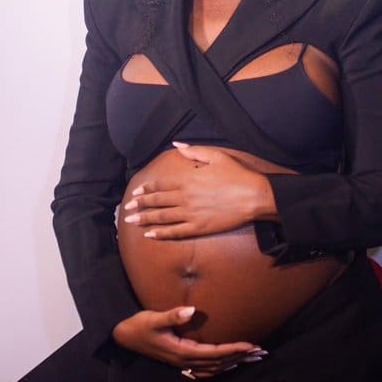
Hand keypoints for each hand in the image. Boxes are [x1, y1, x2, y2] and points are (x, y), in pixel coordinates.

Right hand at [111, 306, 265, 378]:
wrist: (123, 336)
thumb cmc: (139, 325)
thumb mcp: (153, 318)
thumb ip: (172, 316)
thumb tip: (190, 311)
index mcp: (182, 351)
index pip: (215, 352)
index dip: (234, 349)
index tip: (252, 345)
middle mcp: (185, 361)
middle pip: (219, 363)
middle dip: (241, 358)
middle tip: (262, 353)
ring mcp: (182, 364)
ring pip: (214, 368)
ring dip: (234, 363)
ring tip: (252, 359)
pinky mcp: (180, 362)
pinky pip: (205, 370)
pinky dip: (220, 369)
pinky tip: (228, 366)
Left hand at [122, 143, 276, 239]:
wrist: (254, 196)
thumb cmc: (237, 174)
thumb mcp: (216, 156)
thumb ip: (194, 151)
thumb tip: (177, 146)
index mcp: (187, 180)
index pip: (160, 185)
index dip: (146, 190)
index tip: (135, 193)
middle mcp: (185, 198)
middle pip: (157, 202)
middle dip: (140, 206)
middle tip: (127, 210)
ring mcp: (191, 214)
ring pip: (162, 218)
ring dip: (145, 220)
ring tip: (131, 223)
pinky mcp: (199, 228)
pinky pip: (176, 232)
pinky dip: (161, 234)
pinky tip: (150, 235)